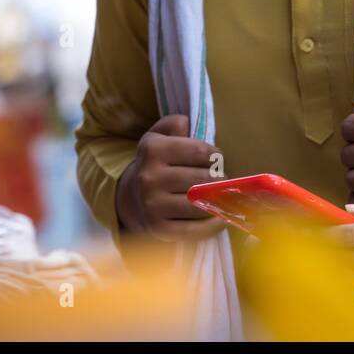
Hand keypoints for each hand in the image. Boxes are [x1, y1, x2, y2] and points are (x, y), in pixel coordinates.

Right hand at [116, 114, 225, 241]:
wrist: (133, 197)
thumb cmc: (156, 162)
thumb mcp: (160, 135)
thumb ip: (176, 123)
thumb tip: (189, 125)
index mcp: (152, 150)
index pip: (200, 152)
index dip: (216, 156)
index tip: (217, 159)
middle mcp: (149, 178)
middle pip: (203, 179)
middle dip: (219, 179)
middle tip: (221, 179)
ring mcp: (153, 206)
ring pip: (201, 204)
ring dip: (218, 201)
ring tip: (220, 195)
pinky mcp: (159, 230)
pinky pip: (195, 230)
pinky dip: (214, 225)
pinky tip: (221, 218)